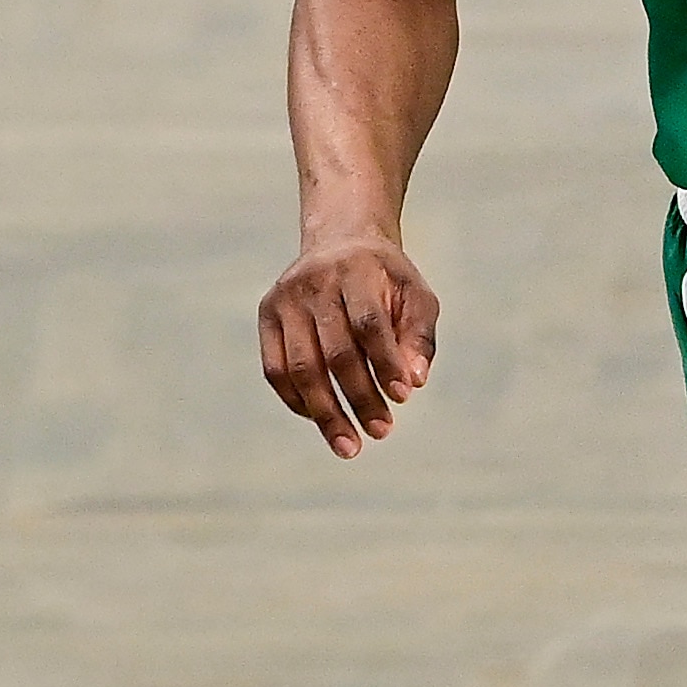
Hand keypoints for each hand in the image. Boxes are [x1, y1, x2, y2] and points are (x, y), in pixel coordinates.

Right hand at [258, 234, 439, 457]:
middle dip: (359, 398)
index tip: (404, 398)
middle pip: (335, 352)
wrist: (340, 240)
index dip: (385, 363)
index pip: (369, 324)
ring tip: (349, 446)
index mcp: (356, 270)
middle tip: (381, 432)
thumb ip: (420, 337)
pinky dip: (298, 402)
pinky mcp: (267, 315)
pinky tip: (323, 421)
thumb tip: (415, 381)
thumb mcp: (416, 296)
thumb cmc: (386, 279)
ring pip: (300, 368)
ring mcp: (285, 299)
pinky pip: (275, 370)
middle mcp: (314, 282)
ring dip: (325, 413)